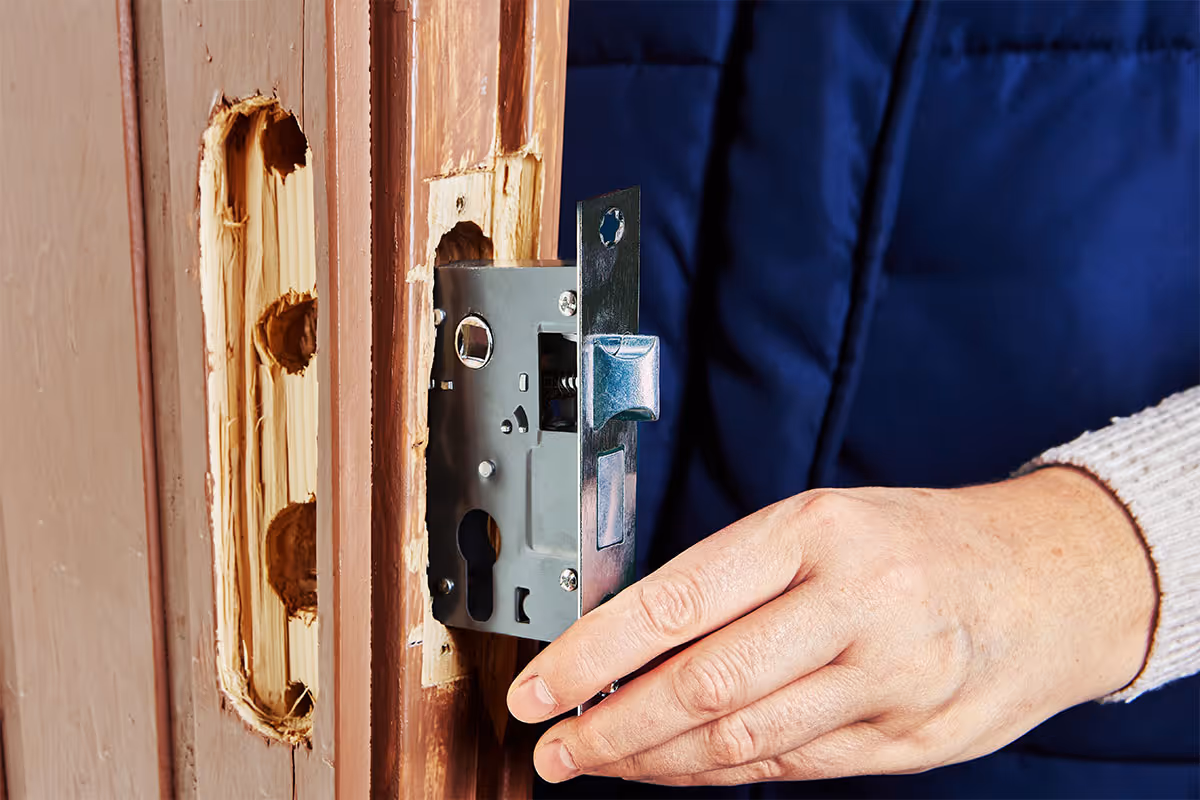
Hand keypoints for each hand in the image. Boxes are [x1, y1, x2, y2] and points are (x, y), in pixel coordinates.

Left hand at [506, 467, 1156, 785]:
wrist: (1053, 577)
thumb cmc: (919, 542)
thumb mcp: (825, 524)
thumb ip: (736, 581)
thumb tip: (626, 644)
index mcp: (817, 531)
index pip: (677, 600)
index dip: (592, 655)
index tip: (537, 688)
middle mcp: (856, 602)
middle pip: (703, 685)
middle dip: (611, 727)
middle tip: (553, 747)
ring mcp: (891, 679)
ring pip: (743, 741)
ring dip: (656, 761)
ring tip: (600, 762)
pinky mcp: (912, 740)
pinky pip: (794, 767)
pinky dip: (722, 774)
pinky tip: (678, 769)